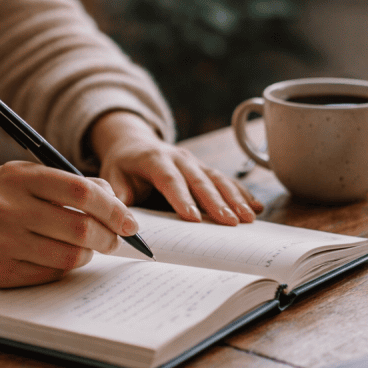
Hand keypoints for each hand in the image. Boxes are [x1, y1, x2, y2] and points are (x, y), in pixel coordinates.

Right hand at [0, 161, 139, 286]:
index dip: (114, 208)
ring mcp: (1, 242)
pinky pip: (49, 274)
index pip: (82, 192)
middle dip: (109, 237)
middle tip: (115, 240)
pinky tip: (59, 258)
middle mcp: (8, 208)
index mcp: (19, 177)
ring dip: (88, 255)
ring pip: (69, 256)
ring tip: (87, 248)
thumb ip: (66, 182)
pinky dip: (64, 268)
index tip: (130, 222)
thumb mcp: (22, 176)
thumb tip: (113, 199)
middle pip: (81, 228)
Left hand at [90, 111, 264, 224]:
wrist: (134, 144)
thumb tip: (119, 218)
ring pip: (218, 179)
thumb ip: (116, 197)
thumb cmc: (123, 167)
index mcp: (154, 159)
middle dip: (217, 202)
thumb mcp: (111, 178)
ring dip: (235, 199)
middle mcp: (179, 157)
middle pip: (200, 180)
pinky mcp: (205, 168)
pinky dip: (242, 193)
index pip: (170, 180)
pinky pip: (226, 180)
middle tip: (231, 223)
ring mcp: (195, 162)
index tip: (193, 218)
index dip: (182, 199)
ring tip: (248, 218)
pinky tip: (255, 206)